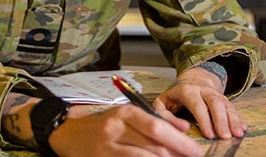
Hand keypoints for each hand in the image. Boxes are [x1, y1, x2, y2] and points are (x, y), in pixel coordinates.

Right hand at [49, 104, 202, 156]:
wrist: (69, 134)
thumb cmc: (103, 124)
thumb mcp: (128, 114)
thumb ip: (157, 118)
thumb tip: (184, 127)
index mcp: (124, 113)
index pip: (156, 127)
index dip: (179, 141)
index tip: (196, 151)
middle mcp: (115, 129)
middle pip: (153, 146)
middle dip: (177, 155)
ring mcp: (107, 148)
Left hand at [153, 67, 246, 139]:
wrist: (192, 79)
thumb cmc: (176, 95)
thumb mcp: (163, 100)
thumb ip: (163, 112)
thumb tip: (174, 126)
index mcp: (187, 90)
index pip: (197, 105)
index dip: (204, 120)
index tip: (209, 134)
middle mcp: (203, 90)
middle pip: (215, 103)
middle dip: (221, 121)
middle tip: (225, 136)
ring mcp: (215, 94)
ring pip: (226, 104)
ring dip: (233, 120)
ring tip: (238, 133)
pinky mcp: (224, 99)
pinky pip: (233, 107)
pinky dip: (239, 118)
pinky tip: (243, 127)